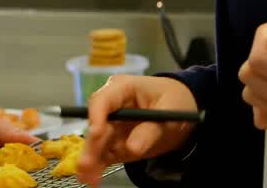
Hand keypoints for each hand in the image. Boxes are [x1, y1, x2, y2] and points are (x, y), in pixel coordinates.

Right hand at [77, 76, 198, 187]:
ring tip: (89, 178)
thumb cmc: (173, 100)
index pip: (102, 100)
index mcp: (122, 88)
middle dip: (92, 146)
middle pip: (96, 125)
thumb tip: (132, 148)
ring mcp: (111, 125)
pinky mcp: (114, 142)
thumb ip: (150, 129)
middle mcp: (111, 107)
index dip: (96, 116)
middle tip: (87, 165)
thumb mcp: (169, 110)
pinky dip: (98, 167)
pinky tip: (93, 179)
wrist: (179, 109)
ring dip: (91, 160)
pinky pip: (104, 155)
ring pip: (97, 143)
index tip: (96, 134)